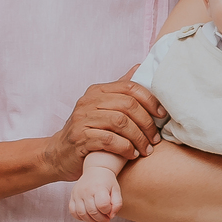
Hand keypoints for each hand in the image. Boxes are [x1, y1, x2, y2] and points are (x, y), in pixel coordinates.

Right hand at [43, 77, 163, 181]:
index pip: (130, 87)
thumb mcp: (102, 107)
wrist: (59, 154)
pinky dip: (125, 148)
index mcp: (97, 91)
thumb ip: (120, 90)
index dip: (150, 100)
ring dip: (138, 138)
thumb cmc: (87, 131)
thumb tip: (139, 67)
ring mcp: (82, 119)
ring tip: (146, 149)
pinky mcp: (80, 138)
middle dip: (146, 123)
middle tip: (155, 139)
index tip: (162, 115)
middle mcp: (88, 101)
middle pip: (127, 105)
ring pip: (120, 122)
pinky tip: (131, 154)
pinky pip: (109, 140)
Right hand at [69, 173, 122, 221]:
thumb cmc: (107, 182)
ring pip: (82, 214)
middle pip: (92, 212)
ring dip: (91, 220)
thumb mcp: (116, 190)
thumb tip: (111, 216)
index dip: (108, 211)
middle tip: (106, 218)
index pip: (103, 205)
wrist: (96, 170)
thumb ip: (117, 204)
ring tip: (98, 218)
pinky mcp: (72, 196)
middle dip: (101, 218)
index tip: (110, 210)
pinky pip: (73, 212)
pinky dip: (80, 217)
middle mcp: (86, 190)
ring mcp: (77, 194)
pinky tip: (88, 216)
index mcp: (99, 188)